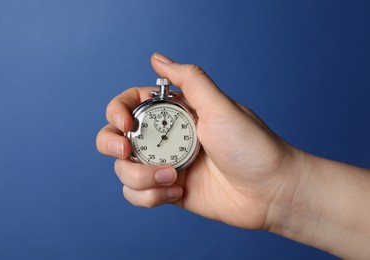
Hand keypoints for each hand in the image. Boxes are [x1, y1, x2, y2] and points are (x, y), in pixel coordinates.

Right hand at [96, 52, 302, 229]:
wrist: (270, 192)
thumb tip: (156, 58)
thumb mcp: (220, 107)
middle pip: (116, 137)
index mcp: (175, 113)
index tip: (125, 123)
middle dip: (111, 145)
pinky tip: (178, 193)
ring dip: (140, 178)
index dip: (117, 111)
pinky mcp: (167, 191)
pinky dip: (150, 196)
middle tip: (127, 152)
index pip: (131, 104)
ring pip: (124, 170)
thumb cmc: (251, 146)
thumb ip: (190, 80)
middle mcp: (165, 138)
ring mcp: (164, 166)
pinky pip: (138, 194)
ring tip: (174, 179)